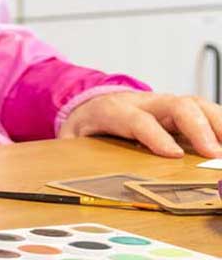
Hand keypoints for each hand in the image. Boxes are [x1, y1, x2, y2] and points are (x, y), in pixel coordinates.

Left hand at [60, 90, 221, 157]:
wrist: (94, 99)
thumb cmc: (88, 124)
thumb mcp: (72, 137)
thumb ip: (73, 151)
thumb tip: (69, 176)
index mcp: (115, 110)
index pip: (138, 120)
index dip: (156, 136)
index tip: (173, 154)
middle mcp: (146, 103)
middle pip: (178, 105)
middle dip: (199, 127)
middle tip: (214, 153)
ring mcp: (166, 104)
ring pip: (198, 105)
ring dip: (219, 125)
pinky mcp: (182, 110)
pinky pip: (206, 112)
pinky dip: (220, 124)